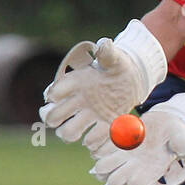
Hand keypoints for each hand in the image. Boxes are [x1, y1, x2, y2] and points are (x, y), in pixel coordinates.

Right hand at [39, 20, 167, 152]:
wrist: (133, 78)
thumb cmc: (118, 65)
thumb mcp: (114, 57)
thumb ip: (107, 52)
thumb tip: (104, 44)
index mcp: (76, 82)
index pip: (55, 92)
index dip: (52, 96)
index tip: (54, 98)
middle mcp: (77, 100)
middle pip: (54, 115)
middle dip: (53, 119)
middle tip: (58, 121)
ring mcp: (87, 114)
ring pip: (68, 131)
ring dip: (68, 134)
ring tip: (78, 134)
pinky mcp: (102, 124)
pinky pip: (92, 138)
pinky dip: (92, 141)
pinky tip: (96, 137)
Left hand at [90, 93, 184, 184]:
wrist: (165, 122)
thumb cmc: (176, 133)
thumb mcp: (183, 137)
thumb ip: (184, 144)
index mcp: (149, 172)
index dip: (133, 178)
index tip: (137, 162)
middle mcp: (133, 170)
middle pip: (113, 182)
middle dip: (114, 171)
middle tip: (122, 155)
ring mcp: (121, 159)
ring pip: (102, 171)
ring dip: (104, 162)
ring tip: (114, 149)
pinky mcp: (113, 147)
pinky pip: (97, 153)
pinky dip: (100, 147)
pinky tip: (112, 138)